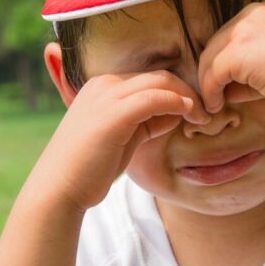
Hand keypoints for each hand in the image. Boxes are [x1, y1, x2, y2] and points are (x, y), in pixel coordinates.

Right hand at [34, 70, 210, 211]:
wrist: (59, 189)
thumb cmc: (91, 169)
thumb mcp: (122, 138)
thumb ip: (145, 122)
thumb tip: (175, 113)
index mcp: (102, 87)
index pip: (149, 79)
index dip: (176, 92)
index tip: (194, 111)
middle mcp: (103, 85)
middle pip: (158, 76)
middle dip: (187, 91)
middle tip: (205, 112)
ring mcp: (107, 97)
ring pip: (160, 82)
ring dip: (187, 97)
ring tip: (202, 117)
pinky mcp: (114, 114)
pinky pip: (155, 98)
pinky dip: (177, 103)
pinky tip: (190, 116)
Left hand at [196, 0, 264, 116]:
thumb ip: (256, 68)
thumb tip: (226, 89)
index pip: (236, 33)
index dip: (230, 59)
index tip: (231, 82)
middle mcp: (256, 12)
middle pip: (219, 42)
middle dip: (215, 70)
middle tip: (217, 95)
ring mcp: (246, 29)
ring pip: (211, 57)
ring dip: (209, 82)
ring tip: (215, 103)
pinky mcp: (239, 51)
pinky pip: (212, 73)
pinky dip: (210, 91)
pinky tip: (217, 106)